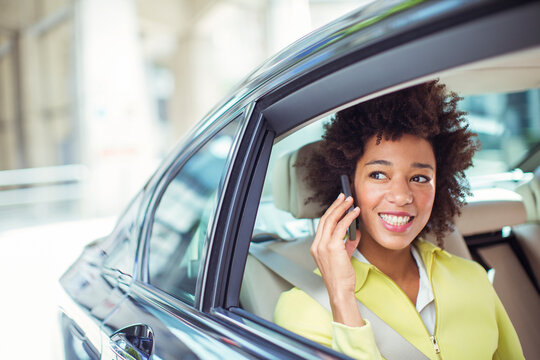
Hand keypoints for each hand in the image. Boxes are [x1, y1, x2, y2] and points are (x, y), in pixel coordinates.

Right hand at [310, 193, 363, 325]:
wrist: (340, 291)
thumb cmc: (341, 278)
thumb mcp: (343, 257)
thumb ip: (347, 243)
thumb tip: (355, 232)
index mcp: (316, 247)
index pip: (322, 224)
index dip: (331, 212)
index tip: (338, 204)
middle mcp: (317, 245)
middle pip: (325, 219)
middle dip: (335, 205)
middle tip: (343, 196)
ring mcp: (323, 246)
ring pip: (331, 220)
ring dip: (342, 208)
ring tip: (350, 201)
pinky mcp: (332, 247)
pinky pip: (341, 227)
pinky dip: (349, 218)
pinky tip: (355, 213)